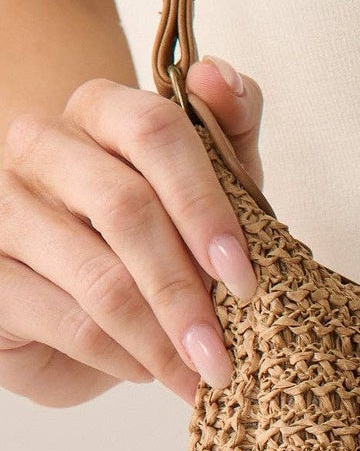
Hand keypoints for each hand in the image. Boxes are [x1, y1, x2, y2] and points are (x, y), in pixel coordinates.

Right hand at [0, 56, 263, 408]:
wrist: (83, 298)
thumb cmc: (160, 232)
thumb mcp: (213, 182)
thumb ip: (228, 126)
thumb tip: (218, 76)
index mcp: (101, 109)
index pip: (154, 131)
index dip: (205, 205)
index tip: (244, 274)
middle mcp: (41, 145)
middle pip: (127, 209)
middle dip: (186, 291)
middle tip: (225, 350)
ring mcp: (3, 207)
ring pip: (100, 278)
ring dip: (161, 339)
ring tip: (199, 374)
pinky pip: (69, 322)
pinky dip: (122, 357)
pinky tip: (147, 370)